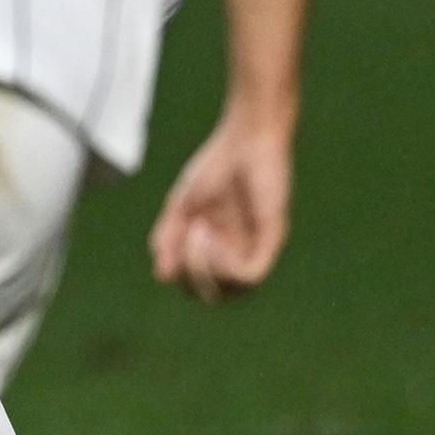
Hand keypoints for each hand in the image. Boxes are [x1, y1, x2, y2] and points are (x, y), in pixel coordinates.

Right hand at [149, 102, 295, 302]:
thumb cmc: (215, 167)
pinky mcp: (272, 240)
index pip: (197, 286)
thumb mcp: (181, 206)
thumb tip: (162, 277)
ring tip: (199, 233)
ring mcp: (255, 249)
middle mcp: (238, 254)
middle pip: (212, 295)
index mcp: (217, 249)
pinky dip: (223, 265)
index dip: (179, 274)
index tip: (173, 238)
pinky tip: (210, 236)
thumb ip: (168, 239)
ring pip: (231, 291)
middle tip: (187, 236)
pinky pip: (250, 276)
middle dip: (190, 275)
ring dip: (205, 269)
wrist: (245, 139)